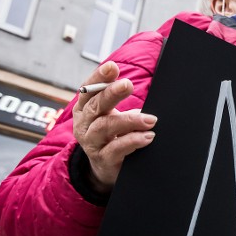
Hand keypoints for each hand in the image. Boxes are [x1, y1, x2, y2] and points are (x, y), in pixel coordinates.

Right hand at [73, 62, 156, 192]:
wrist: (105, 167)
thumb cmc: (112, 135)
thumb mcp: (113, 115)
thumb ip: (121, 102)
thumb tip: (145, 91)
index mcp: (85, 109)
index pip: (88, 90)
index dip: (98, 78)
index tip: (112, 67)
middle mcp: (84, 124)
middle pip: (95, 106)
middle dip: (111, 93)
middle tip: (127, 85)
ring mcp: (92, 143)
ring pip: (105, 127)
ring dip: (129, 120)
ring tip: (150, 119)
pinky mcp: (103, 159)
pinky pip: (116, 148)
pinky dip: (133, 141)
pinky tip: (147, 137)